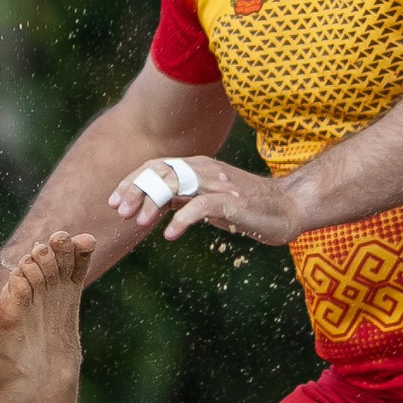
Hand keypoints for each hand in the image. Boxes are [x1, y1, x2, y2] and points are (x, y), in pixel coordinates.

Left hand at [106, 156, 308, 245]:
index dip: (133, 182)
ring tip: (139, 223)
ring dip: (152, 203)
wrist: (287, 208)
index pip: (156, 167)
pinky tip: (170, 234)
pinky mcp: (230, 201)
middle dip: (136, 190)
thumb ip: (183, 198)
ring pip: (175, 184)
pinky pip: (199, 206)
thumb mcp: (207, 201)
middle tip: (120, 212)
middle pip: (160, 172)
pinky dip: (181, 219)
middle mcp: (204, 170)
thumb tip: (155, 204)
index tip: (114, 202)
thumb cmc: (247, 207)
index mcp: (196, 168)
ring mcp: (217, 184)